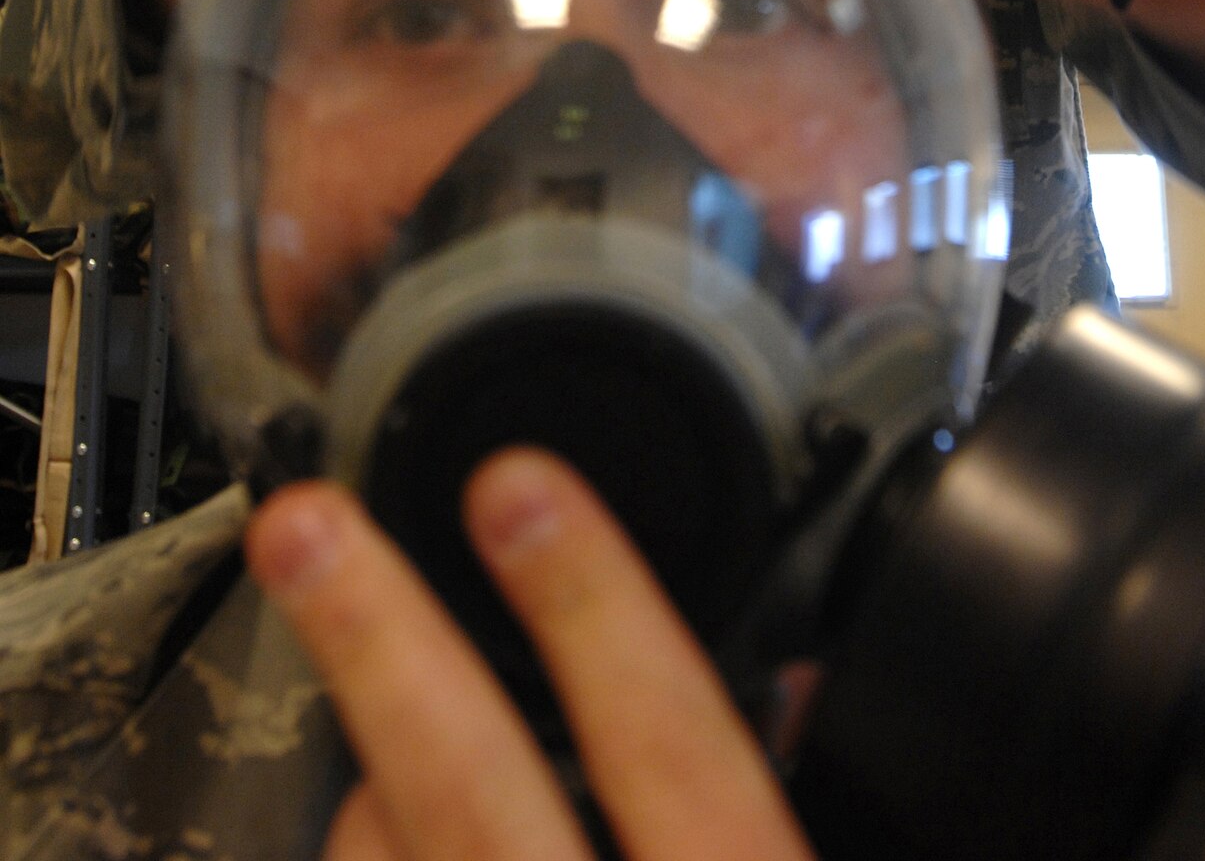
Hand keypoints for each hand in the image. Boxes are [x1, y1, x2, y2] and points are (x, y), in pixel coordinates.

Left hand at [246, 453, 814, 860]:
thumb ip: (773, 792)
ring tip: (381, 720)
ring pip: (383, 856)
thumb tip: (793, 676)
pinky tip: (385, 826)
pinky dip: (370, 852)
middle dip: (379, 644)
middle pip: (470, 792)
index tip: (521, 484)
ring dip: (372, 785)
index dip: (592, 606)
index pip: (670, 744)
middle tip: (306, 527)